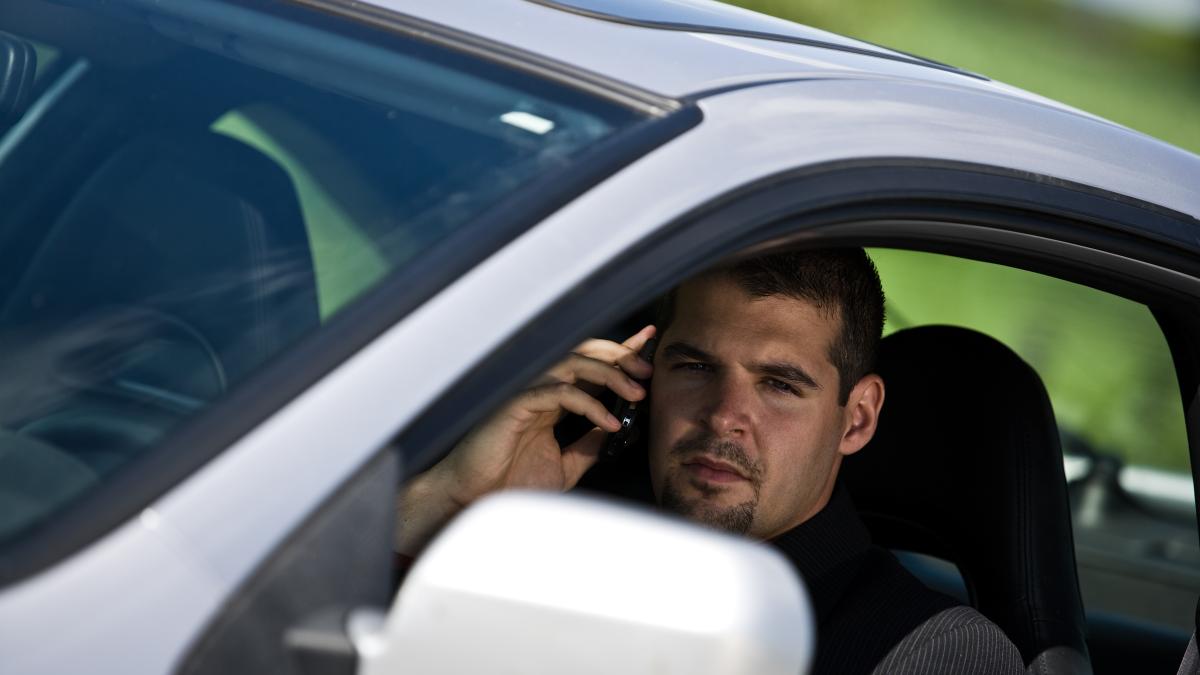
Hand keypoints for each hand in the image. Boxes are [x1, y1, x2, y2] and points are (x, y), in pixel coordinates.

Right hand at [395, 325, 655, 553]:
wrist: (475, 498)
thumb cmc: (510, 482)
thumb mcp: (565, 466)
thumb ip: (588, 447)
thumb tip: (618, 430)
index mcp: (552, 399)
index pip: (590, 365)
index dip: (620, 351)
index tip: (648, 343)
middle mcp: (541, 389)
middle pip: (584, 353)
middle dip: (620, 356)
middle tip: (648, 372)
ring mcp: (527, 393)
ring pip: (573, 363)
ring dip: (610, 373)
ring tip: (636, 393)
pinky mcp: (516, 404)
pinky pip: (560, 392)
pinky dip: (590, 403)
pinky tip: (610, 422)